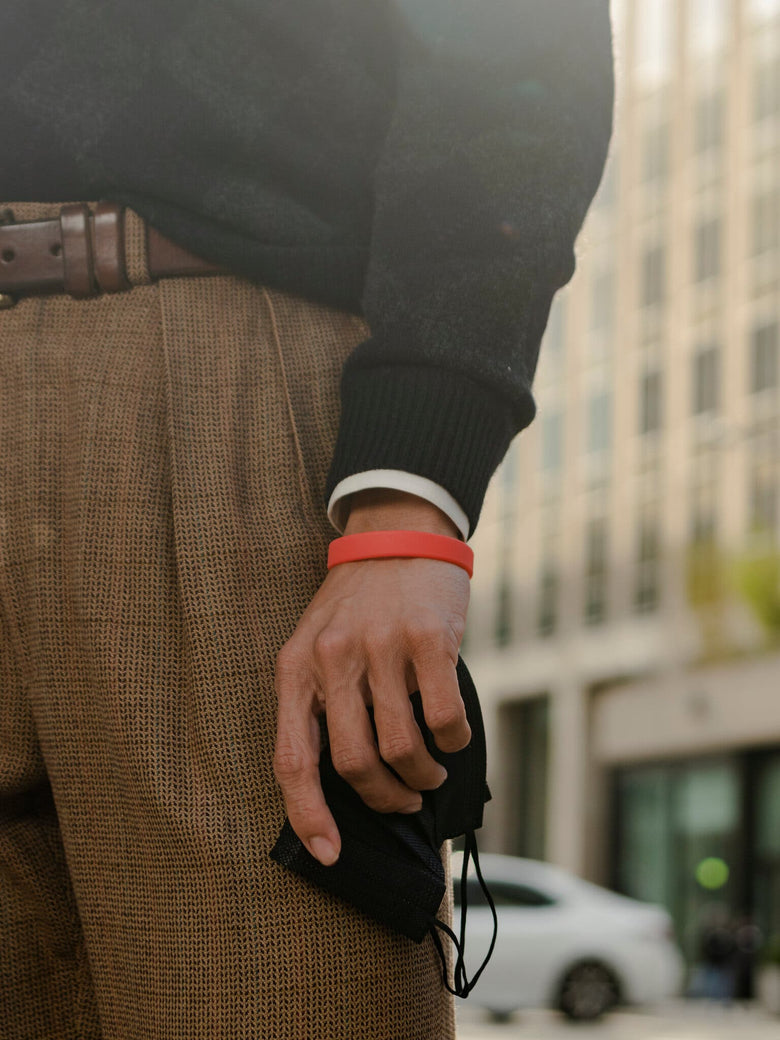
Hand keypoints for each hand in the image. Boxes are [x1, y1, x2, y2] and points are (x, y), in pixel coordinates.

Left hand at [273, 490, 470, 865]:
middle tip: (405, 798)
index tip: (330, 855)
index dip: (308, 816)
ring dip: (423, 775)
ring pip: (402, 748)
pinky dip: (453, 742)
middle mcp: (333, 659)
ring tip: (430, 770)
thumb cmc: (356, 606)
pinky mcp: (427, 639)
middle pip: (355, 764)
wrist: (396, 536)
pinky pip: (443, 719)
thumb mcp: (316, 646)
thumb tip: (346, 785)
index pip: (292, 760)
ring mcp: (381, 647)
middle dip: (385, 798)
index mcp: (295, 669)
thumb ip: (322, 704)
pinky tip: (452, 737)